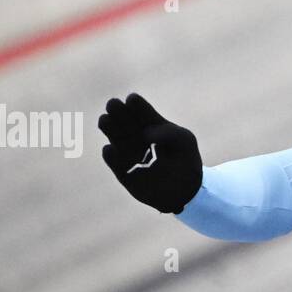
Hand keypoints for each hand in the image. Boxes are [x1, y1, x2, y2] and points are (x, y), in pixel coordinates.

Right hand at [99, 93, 201, 213]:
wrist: (185, 191)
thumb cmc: (186, 161)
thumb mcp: (185, 142)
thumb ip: (170, 133)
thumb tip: (146, 134)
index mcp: (150, 123)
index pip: (138, 109)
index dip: (134, 104)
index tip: (132, 100)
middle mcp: (135, 134)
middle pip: (121, 118)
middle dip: (116, 110)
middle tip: (113, 105)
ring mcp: (127, 151)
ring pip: (113, 135)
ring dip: (108, 127)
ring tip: (106, 120)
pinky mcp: (122, 170)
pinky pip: (113, 161)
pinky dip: (110, 155)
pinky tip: (110, 149)